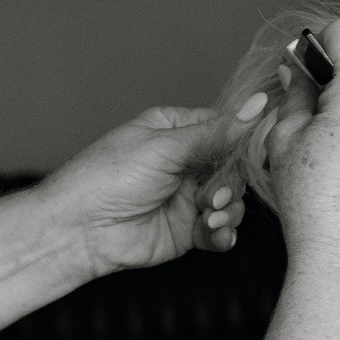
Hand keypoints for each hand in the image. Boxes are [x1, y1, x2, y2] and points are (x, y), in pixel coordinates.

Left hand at [39, 106, 246, 275]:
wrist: (79, 231)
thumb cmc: (107, 178)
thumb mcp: (165, 147)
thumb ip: (217, 133)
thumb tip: (259, 105)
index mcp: (175, 131)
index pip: (224, 128)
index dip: (244, 140)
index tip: (259, 150)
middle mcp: (184, 163)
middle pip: (233, 168)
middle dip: (230, 183)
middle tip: (213, 195)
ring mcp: (186, 197)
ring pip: (231, 201)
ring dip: (226, 210)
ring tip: (208, 215)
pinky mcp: (187, 230)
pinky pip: (219, 230)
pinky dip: (222, 233)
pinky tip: (212, 232)